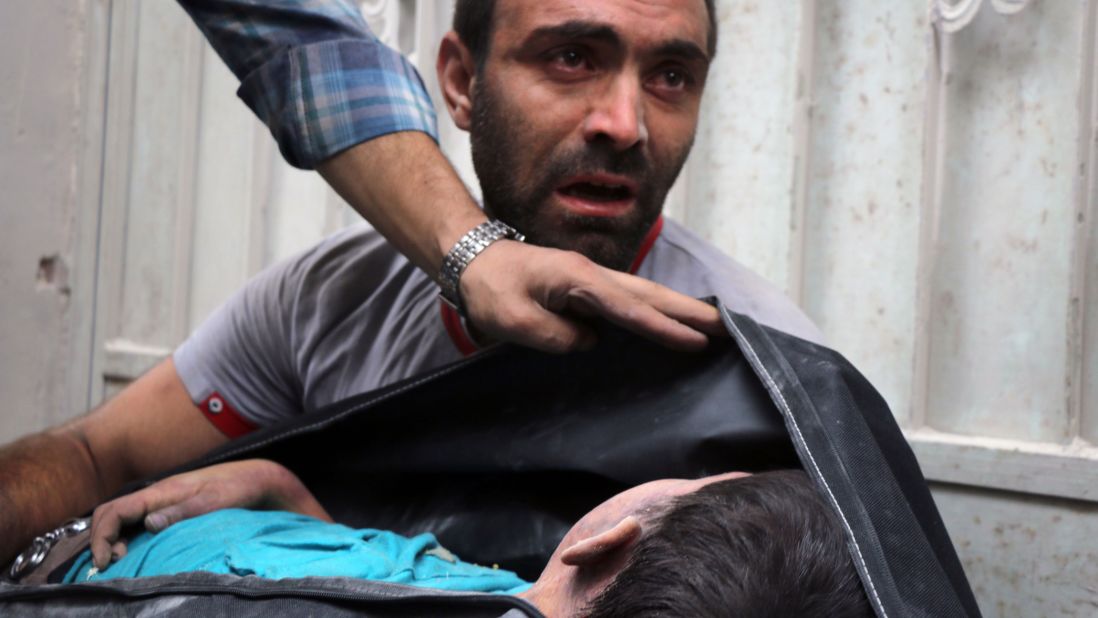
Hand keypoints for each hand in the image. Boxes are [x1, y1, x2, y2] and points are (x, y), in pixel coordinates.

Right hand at [89, 459, 328, 569]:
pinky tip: (134, 552)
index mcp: (161, 491)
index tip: (105, 561)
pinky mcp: (170, 508)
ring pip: (121, 518)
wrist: (256, 479)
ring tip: (120, 562)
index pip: (113, 510)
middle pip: (110, 513)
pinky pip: (137, 521)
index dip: (101, 536)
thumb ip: (180, 512)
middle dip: (100, 539)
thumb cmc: (236, 489)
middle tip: (110, 565)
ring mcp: (161, 501)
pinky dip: (126, 536)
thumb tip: (148, 523)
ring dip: (112, 539)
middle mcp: (156, 495)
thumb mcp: (211, 502)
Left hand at [459, 241, 726, 352]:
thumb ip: (555, 335)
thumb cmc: (491, 290)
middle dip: (690, 312)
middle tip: (729, 327)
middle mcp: (593, 275)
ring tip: (715, 325)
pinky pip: (631, 300)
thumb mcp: (514, 320)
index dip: (662, 328)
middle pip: (651, 294)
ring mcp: (593, 279)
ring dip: (680, 309)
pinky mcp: (588, 288)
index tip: (695, 342)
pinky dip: (658, 309)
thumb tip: (590, 342)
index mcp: (578, 279)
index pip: (629, 308)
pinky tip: (672, 321)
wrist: (474, 260)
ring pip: (646, 294)